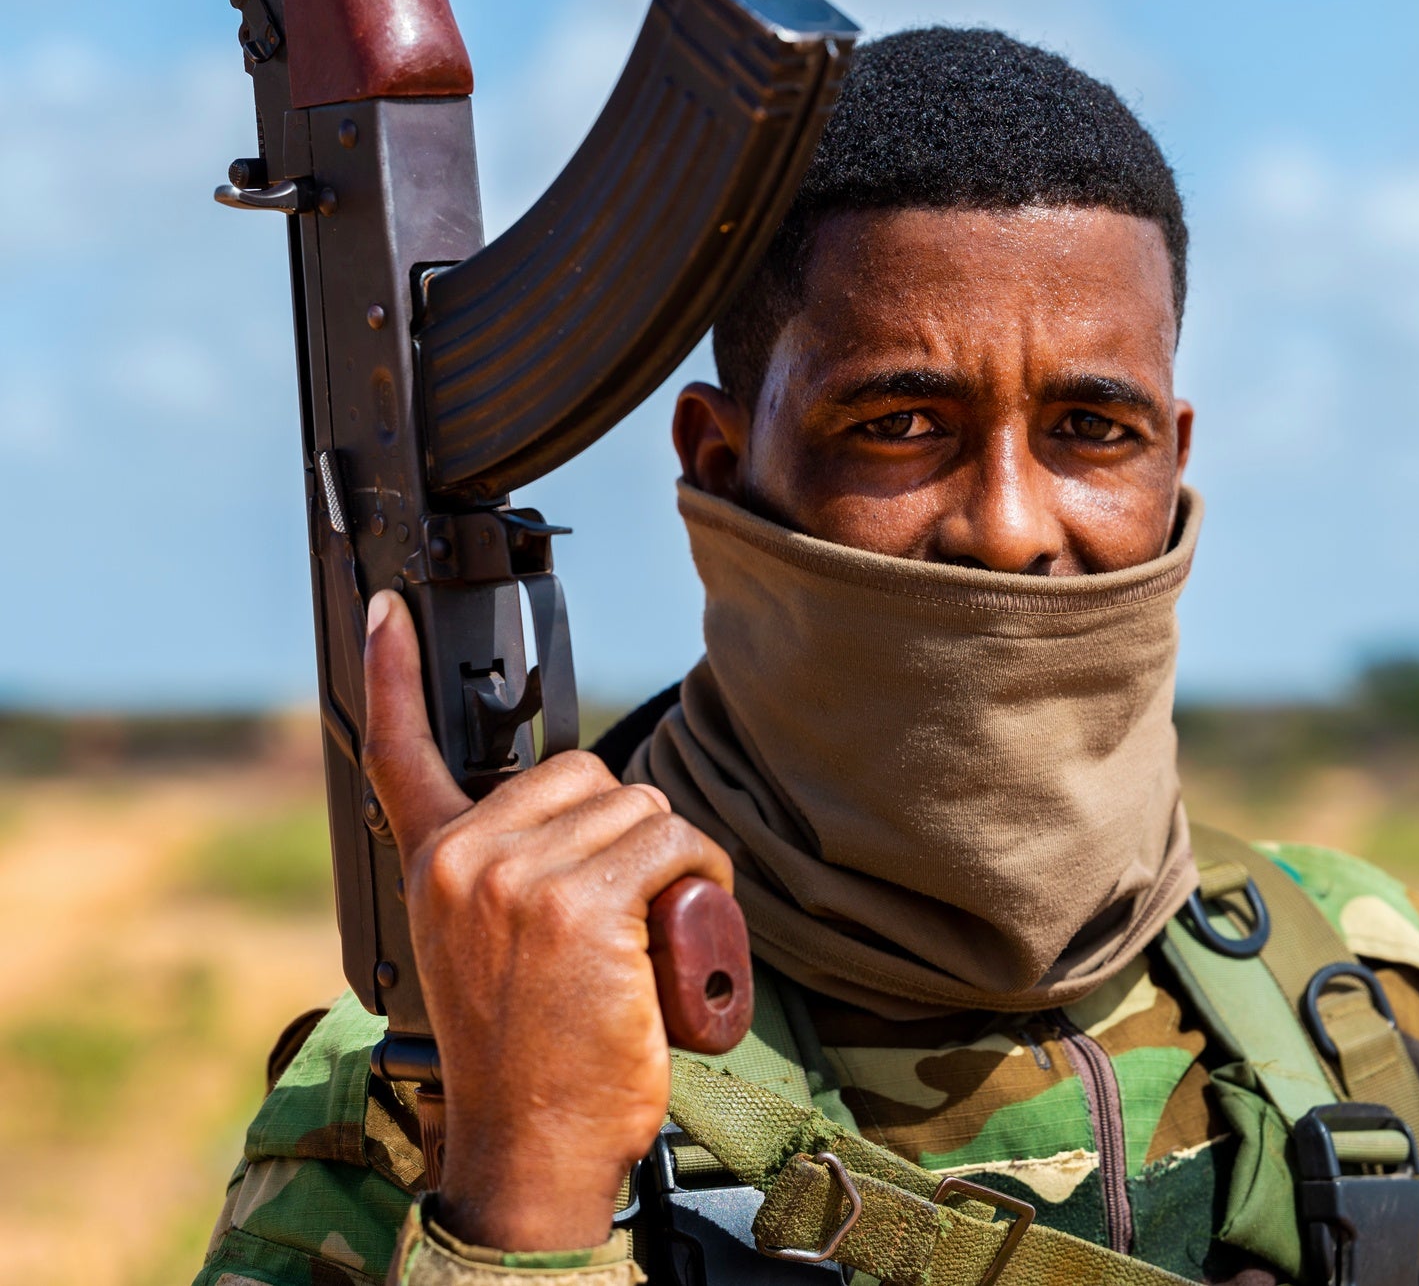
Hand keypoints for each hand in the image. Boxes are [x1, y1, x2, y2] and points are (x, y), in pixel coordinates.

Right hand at [361, 590, 730, 1251]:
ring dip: (668, 861)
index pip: (400, 751)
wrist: (533, 1141)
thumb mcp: (481, 946)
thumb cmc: (530, 1053)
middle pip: (582, 774)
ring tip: (644, 936)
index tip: (386, 609)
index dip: (394, 675)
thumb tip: (578, 810)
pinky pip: (675, 842)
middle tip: (620, 914)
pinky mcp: (583, 901)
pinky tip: (679, 929)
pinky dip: (700, 876)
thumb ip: (500, 872)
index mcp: (430, 863)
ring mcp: (518, 877)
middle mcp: (463, 858)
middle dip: (621, 831)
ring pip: (640, 807)